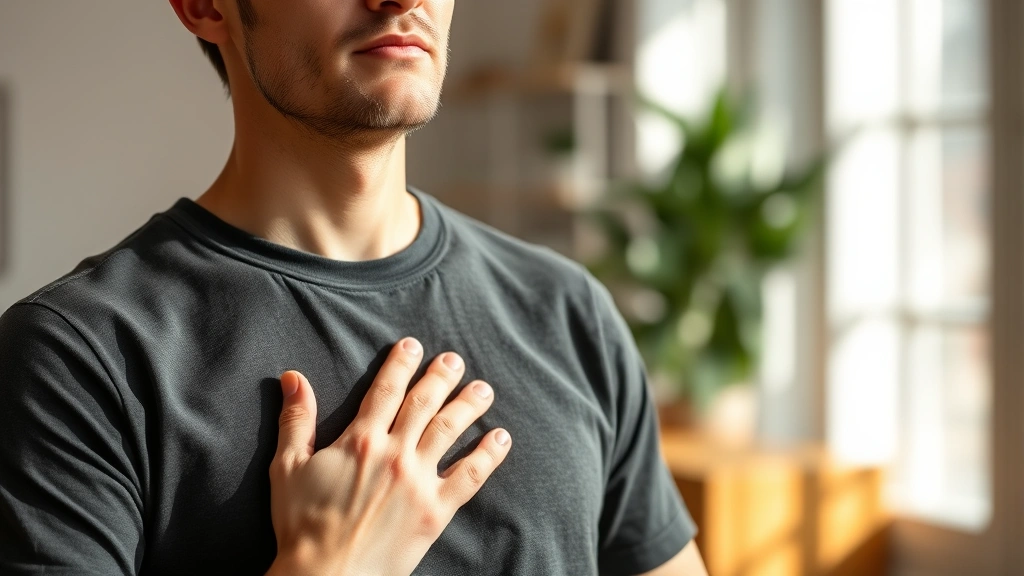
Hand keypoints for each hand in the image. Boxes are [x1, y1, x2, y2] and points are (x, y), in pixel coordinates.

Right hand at [265, 338, 510, 575]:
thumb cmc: (301, 525)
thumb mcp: (288, 466)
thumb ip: (296, 419)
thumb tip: (292, 376)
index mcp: (360, 441)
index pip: (386, 390)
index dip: (401, 364)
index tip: (413, 345)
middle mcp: (394, 453)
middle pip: (424, 403)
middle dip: (442, 377)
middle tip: (455, 359)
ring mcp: (418, 481)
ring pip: (450, 431)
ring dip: (469, 406)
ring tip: (483, 389)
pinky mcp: (436, 510)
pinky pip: (470, 476)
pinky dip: (488, 455)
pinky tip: (501, 438)